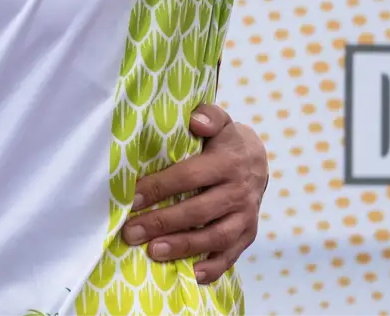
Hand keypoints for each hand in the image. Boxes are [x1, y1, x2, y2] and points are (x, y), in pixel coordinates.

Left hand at [119, 104, 267, 282]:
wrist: (258, 160)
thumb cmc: (224, 140)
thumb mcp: (220, 121)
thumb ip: (209, 116)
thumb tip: (196, 121)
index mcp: (227, 162)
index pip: (189, 177)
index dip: (159, 187)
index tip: (131, 198)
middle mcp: (239, 191)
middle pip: (198, 210)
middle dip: (163, 223)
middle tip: (131, 232)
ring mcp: (246, 215)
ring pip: (215, 236)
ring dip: (183, 247)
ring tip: (153, 252)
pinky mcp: (249, 233)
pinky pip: (231, 254)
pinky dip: (212, 267)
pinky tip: (190, 275)